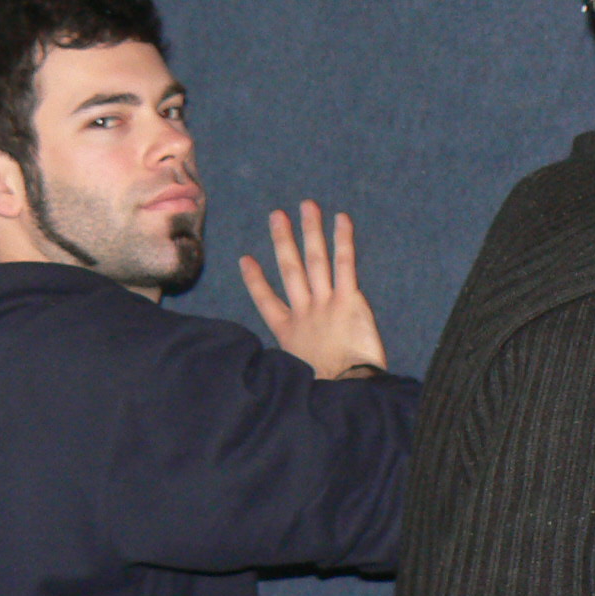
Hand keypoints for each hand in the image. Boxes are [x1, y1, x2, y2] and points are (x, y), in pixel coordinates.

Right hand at [239, 200, 388, 379]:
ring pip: (314, 260)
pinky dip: (342, 240)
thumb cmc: (327, 388)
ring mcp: (325, 304)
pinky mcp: (348, 301)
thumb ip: (297, 360)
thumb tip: (295, 368)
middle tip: (276, 215)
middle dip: (283, 240)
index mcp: (288, 332)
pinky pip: (344, 264)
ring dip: (310, 231)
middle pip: (290, 269)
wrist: (345, 389)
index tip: (246, 259)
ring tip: (306, 205)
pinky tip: (341, 219)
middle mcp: (304, 312)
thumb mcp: (300, 375)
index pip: (266, 300)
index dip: (255, 279)